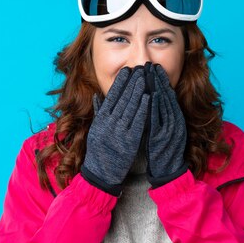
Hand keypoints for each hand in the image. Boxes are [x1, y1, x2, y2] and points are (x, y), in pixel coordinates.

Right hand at [81, 65, 149, 196]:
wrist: (101, 173)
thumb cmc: (100, 152)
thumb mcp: (96, 130)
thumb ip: (98, 112)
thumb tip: (98, 95)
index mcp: (100, 120)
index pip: (111, 97)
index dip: (120, 82)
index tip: (127, 70)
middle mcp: (108, 124)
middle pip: (121, 98)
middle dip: (131, 82)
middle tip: (139, 68)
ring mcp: (118, 132)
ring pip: (130, 107)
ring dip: (138, 90)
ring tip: (145, 77)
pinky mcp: (128, 141)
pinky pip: (137, 121)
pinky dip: (142, 108)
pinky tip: (148, 97)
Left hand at [145, 63, 187, 187]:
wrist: (168, 172)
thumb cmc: (163, 152)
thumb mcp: (164, 130)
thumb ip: (160, 116)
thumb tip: (153, 100)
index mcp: (176, 119)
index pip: (168, 95)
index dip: (162, 80)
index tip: (154, 67)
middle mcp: (176, 122)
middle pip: (167, 96)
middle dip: (159, 79)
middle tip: (151, 64)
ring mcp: (171, 129)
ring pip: (164, 104)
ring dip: (157, 87)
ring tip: (149, 73)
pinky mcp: (163, 137)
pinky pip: (159, 119)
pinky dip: (155, 106)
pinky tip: (150, 95)